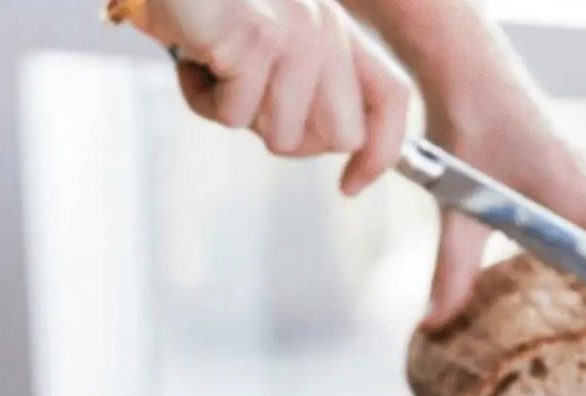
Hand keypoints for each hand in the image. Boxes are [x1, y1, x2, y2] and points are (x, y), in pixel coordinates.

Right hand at [142, 0, 409, 187]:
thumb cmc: (205, 9)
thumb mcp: (270, 45)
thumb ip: (308, 87)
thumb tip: (337, 143)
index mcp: (338, 27)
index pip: (392, 97)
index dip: (380, 153)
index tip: (350, 187)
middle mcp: (327, 26)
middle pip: (342, 136)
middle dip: (293, 139)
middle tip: (250, 100)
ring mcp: (297, 32)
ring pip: (284, 136)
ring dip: (238, 116)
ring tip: (215, 67)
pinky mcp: (260, 39)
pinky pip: (236, 117)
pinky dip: (202, 99)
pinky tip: (192, 56)